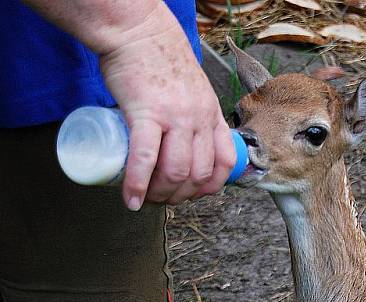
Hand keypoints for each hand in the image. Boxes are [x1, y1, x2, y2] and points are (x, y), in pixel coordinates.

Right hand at [98, 5, 234, 209]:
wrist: (138, 30)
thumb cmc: (160, 61)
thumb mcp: (194, 91)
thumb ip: (196, 116)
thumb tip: (187, 145)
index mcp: (213, 115)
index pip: (227, 163)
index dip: (212, 187)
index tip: (193, 194)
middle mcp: (200, 119)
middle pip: (199, 174)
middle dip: (182, 196)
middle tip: (163, 199)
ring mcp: (176, 117)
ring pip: (176, 172)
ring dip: (161, 194)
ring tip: (146, 198)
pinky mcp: (146, 113)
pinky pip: (145, 158)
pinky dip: (137, 184)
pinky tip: (131, 199)